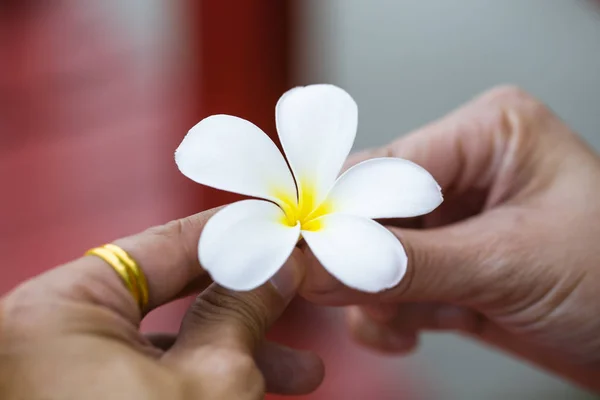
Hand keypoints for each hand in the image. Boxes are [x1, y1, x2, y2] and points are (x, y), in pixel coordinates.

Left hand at [0, 210, 322, 398]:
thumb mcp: (208, 383)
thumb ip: (240, 313)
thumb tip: (277, 268)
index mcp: (60, 309)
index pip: (164, 244)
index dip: (233, 236)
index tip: (280, 232)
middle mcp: (49, 336)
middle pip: (169, 295)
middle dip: (245, 304)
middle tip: (300, 299)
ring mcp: (62, 378)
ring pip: (166, 348)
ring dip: (236, 357)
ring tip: (304, 373)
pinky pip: (147, 383)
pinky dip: (201, 386)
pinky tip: (258, 394)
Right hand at [299, 86, 599, 391]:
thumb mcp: (508, 264)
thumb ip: (407, 265)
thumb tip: (320, 263)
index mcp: (487, 134)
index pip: (384, 166)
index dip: (338, 211)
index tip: (302, 251)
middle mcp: (465, 170)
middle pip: (372, 212)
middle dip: (362, 260)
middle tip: (346, 294)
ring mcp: (456, 221)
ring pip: (376, 254)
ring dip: (380, 295)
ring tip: (402, 322)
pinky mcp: (452, 266)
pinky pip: (394, 285)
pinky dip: (393, 315)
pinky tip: (413, 330)